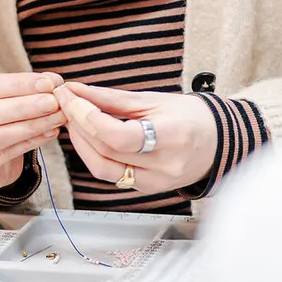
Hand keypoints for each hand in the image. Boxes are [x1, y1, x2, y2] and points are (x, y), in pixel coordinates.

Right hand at [0, 72, 66, 190]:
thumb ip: (20, 86)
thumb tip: (52, 80)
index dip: (17, 84)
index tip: (48, 82)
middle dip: (24, 106)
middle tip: (54, 101)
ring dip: (32, 126)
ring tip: (58, 117)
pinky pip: (3, 155)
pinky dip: (30, 142)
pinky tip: (49, 132)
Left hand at [53, 82, 217, 193]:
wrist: (216, 141)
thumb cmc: (189, 116)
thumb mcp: (152, 99)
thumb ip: (110, 98)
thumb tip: (76, 91)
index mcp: (172, 137)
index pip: (121, 136)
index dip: (90, 118)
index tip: (72, 98)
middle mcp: (165, 166)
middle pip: (107, 152)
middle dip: (79, 125)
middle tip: (65, 103)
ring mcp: (156, 183)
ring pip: (103, 169)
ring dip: (81, 144)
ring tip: (73, 119)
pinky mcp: (146, 190)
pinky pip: (111, 176)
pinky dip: (95, 155)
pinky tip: (89, 137)